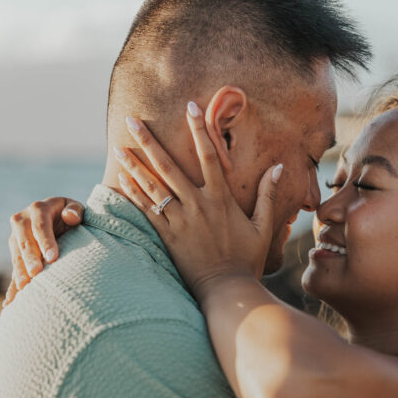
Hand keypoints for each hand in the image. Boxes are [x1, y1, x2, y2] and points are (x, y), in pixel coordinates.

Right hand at [3, 197, 83, 305]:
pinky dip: (12, 287)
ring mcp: (16, 238)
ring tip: (24, 287)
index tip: (53, 258)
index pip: (40, 226)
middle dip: (30, 258)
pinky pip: (14, 271)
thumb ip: (75, 210)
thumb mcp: (75, 209)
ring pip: (16, 256)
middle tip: (36, 273)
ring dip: (19, 272)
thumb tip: (71, 217)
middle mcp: (22, 221)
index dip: (46, 241)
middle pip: (24, 241)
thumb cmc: (71, 215)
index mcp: (38, 209)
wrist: (59, 219)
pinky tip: (10, 303)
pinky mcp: (15, 254)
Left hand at [114, 106, 281, 298]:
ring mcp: (180, 222)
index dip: (200, 129)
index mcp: (221, 200)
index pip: (209, 156)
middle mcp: (198, 206)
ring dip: (134, 166)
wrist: (228, 291)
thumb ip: (267, 195)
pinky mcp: (168, 238)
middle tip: (132, 120)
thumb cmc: (247, 261)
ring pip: (153, 188)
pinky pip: (147, 212)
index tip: (190, 106)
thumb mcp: (263, 227)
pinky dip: (134, 195)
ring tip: (118, 148)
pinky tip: (123, 180)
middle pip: (169, 167)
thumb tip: (279, 167)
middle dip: (149, 142)